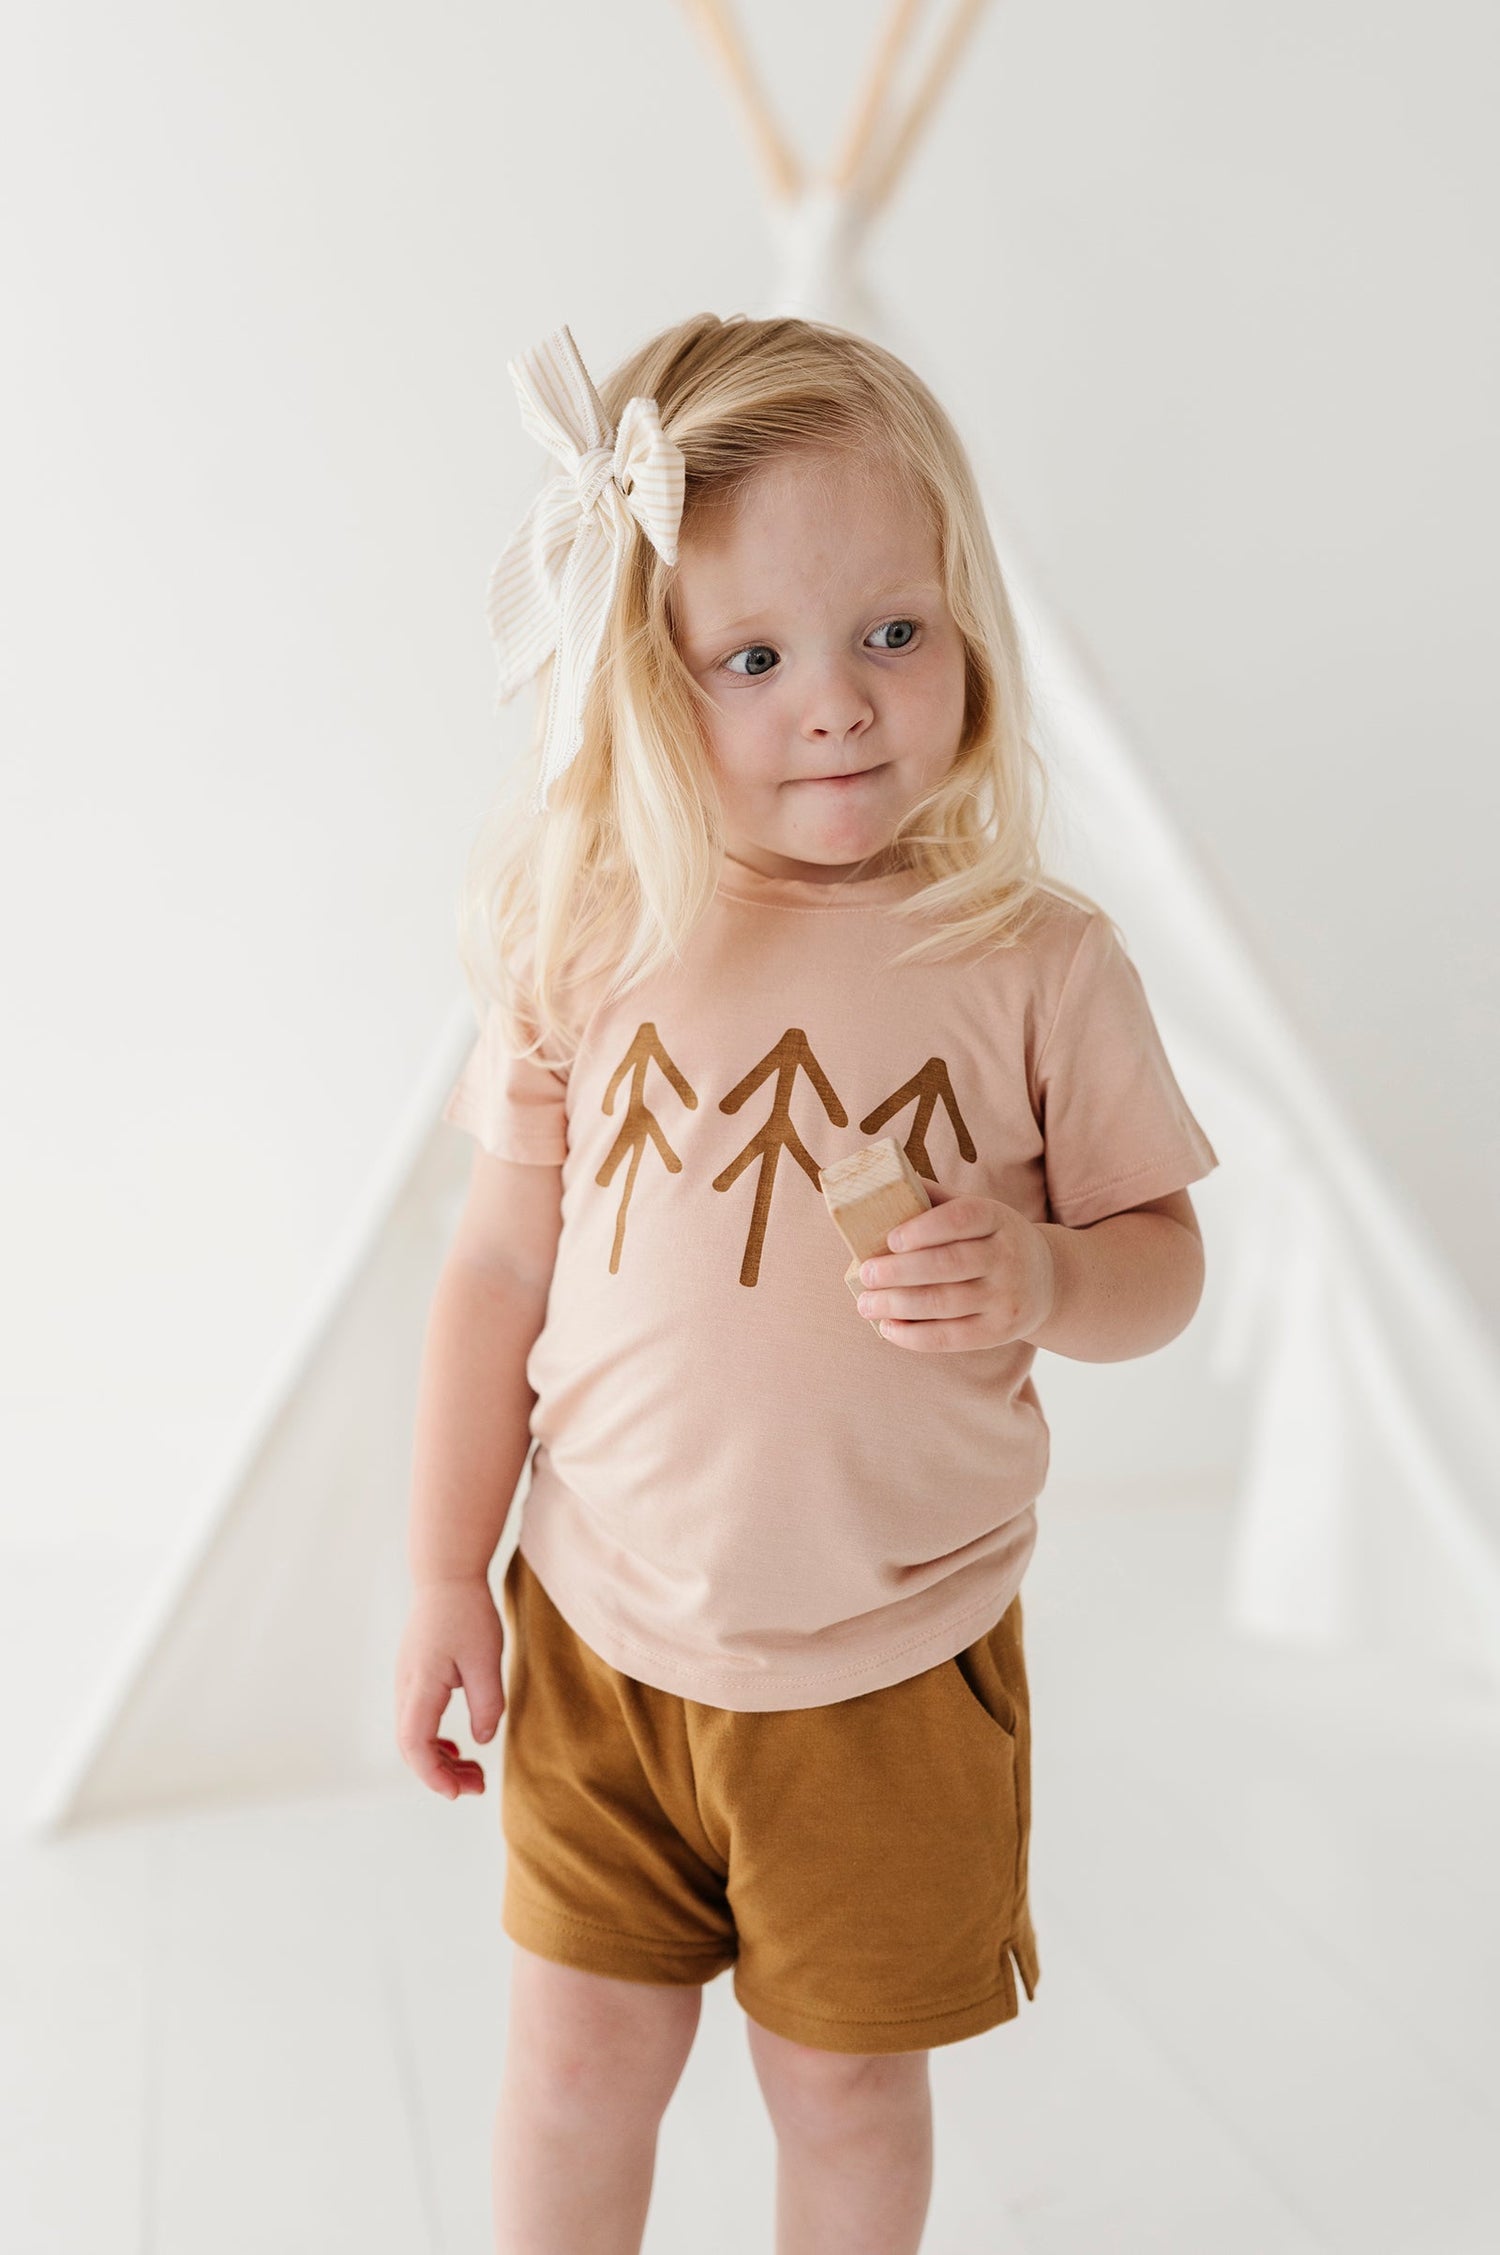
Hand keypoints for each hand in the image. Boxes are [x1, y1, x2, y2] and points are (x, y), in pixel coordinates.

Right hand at [394, 1576, 505, 1798]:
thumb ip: (486, 1703)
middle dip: (441, 1774)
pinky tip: (458, 1747)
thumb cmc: (467, 1614)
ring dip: (439, 1759)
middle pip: (411, 1746)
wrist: (446, 1576)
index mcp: (420, 1686)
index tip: (459, 1792)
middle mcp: (405, 1688)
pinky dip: (435, 1741)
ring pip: (413, 1735)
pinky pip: (417, 1720)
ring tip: (473, 1772)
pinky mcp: (414, 1678)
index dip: (433, 1775)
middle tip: (478, 1785)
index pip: (415, 1744)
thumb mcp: (486, 1659)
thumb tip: (481, 1741)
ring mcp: (406, 1683)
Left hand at [853, 1181, 1056, 1351]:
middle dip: (900, 1271)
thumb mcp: (978, 1211)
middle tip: (866, 1274)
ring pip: (945, 1302)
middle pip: (948, 1264)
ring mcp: (1006, 1297)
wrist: (1045, 1281)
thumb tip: (882, 1184)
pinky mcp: (999, 1332)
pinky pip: (951, 1337)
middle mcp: (1007, 1257)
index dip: (923, 1229)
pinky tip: (888, 1327)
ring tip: (866, 1304)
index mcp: (998, 1218)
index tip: (891, 1239)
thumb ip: (936, 1199)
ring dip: (898, 1305)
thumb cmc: (992, 1239)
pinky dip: (914, 1336)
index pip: (961, 1219)